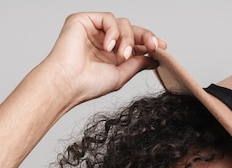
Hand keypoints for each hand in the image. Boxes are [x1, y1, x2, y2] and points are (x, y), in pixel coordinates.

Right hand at [41, 12, 166, 105]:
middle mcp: (102, 41)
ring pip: (122, 23)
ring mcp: (93, 30)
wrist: (68, 83)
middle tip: (154, 46)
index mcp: (110, 54)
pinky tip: (108, 46)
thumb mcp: (121, 75)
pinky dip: (113, 31)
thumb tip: (154, 58)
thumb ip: (137, 63)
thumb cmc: (88, 84)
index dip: (148, 42)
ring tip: (120, 55)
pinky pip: (108, 18)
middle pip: (131, 30)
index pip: (133, 42)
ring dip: (127, 39)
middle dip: (145, 37)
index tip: (162, 47)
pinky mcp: (83, 20)